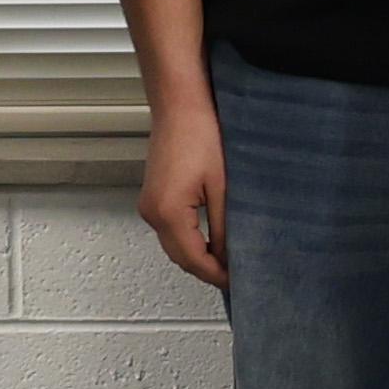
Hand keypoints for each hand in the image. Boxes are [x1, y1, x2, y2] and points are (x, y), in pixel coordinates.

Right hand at [139, 87, 229, 289]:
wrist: (181, 106)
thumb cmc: (201, 135)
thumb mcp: (224, 186)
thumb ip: (225, 226)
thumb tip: (230, 256)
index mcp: (168, 213)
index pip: (193, 260)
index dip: (217, 275)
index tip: (239, 282)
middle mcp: (152, 213)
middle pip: (181, 257)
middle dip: (208, 269)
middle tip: (238, 275)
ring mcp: (150, 205)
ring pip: (175, 245)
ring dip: (199, 255)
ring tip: (229, 260)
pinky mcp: (154, 196)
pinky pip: (171, 229)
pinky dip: (190, 239)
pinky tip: (211, 239)